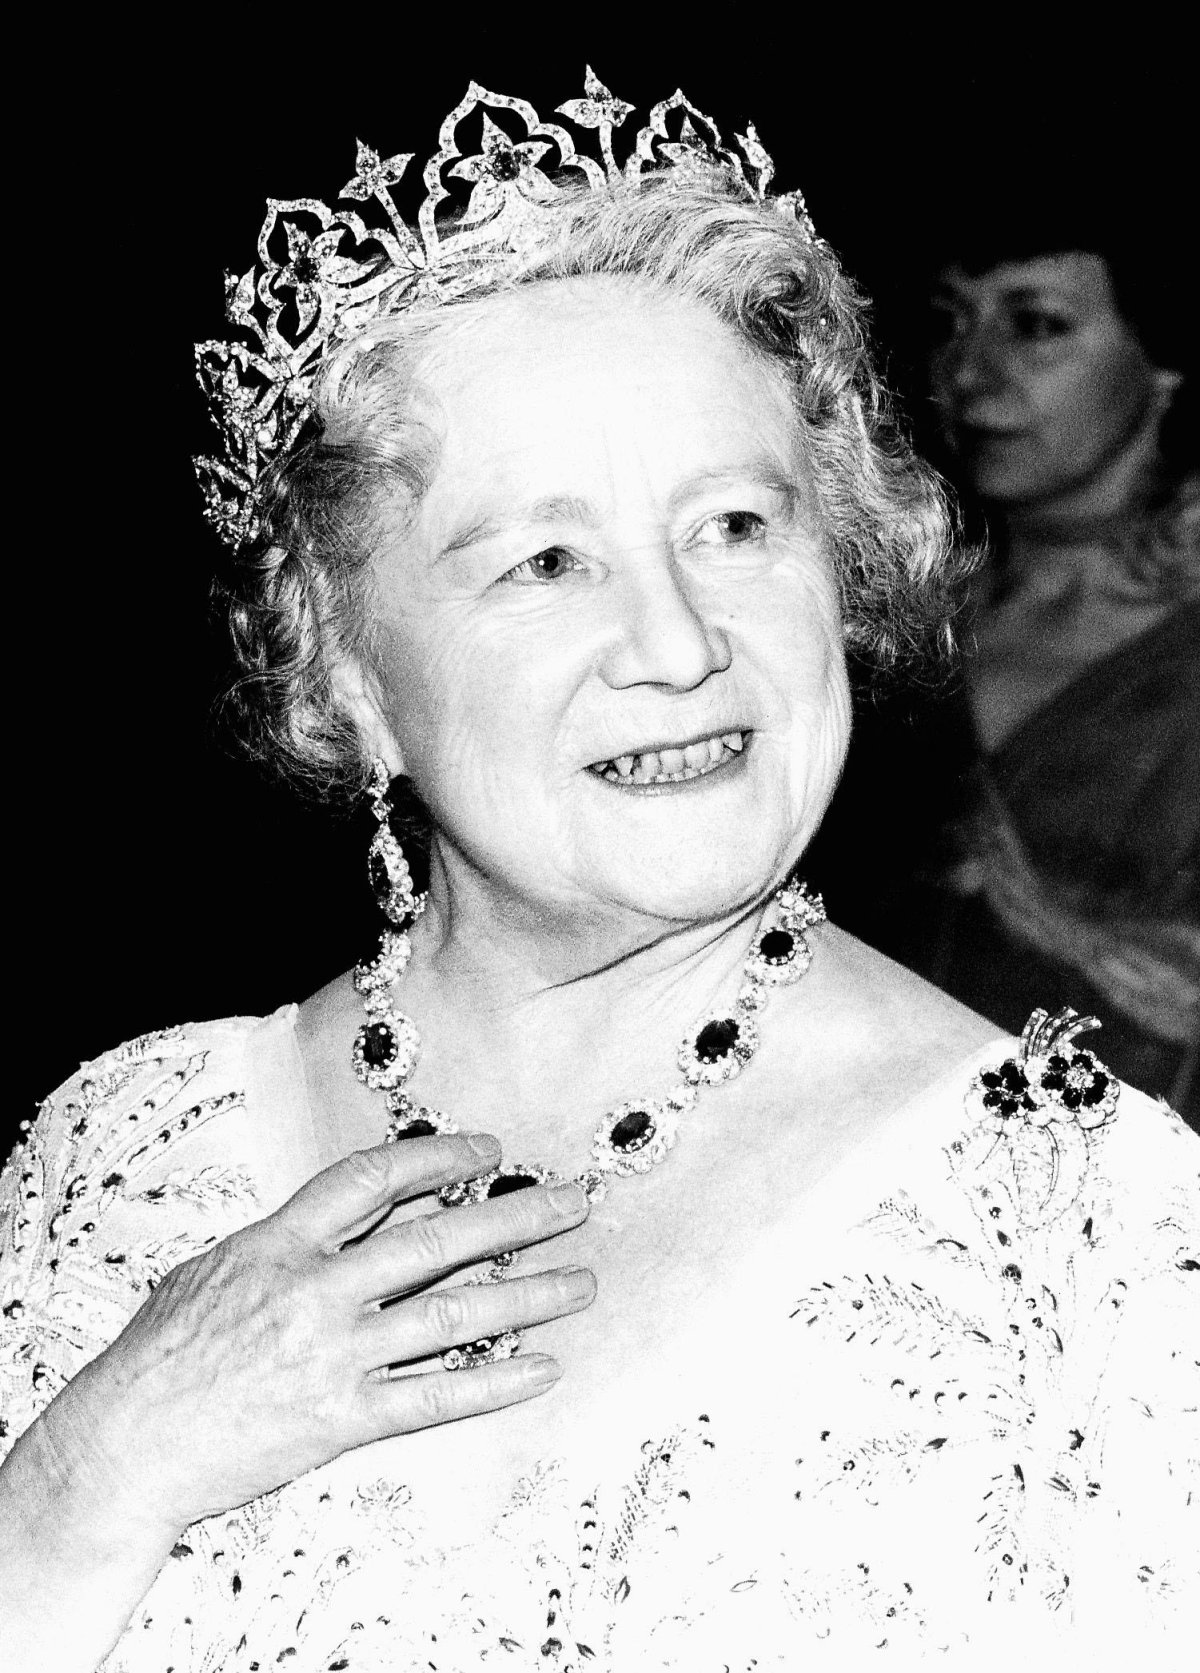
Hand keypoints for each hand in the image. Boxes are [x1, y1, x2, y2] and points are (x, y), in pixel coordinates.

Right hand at [35, 1133, 593, 1538]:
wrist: (129, 1442)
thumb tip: (370, 1207)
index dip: (439, 1157)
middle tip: (574, 1203)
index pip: (373, 1178)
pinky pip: (435, 1396)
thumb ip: (296, 1235)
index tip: (489, 1150)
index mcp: (282, 1242)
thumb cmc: (165, 1351)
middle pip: (438, 1240)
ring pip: (453, 1315)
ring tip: (581, 1283)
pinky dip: (494, 1382)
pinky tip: (541, 1368)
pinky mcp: (343, 1419)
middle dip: (516, 1216)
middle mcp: (317, 1291)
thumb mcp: (222, 1266)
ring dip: (528, 1296)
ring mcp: (334, 1356)